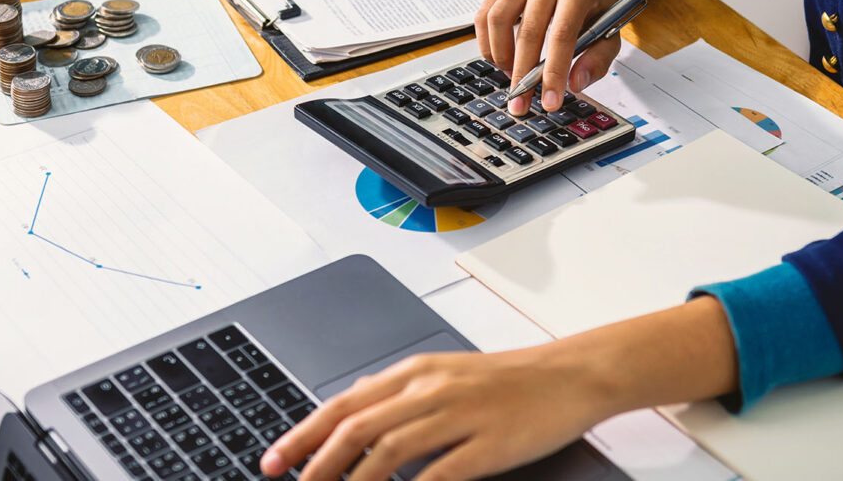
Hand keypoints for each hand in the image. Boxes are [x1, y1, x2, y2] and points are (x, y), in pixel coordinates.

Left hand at [260, 345, 618, 480]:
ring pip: (388, 452)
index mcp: (416, 372)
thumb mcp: (446, 371)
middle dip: (314, 463)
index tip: (275, 461)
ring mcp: (459, 416)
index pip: (344, 404)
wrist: (568, 375)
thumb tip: (355, 403)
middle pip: (356, 428)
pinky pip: (438, 475)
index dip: (303, 434)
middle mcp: (430, 389)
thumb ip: (399, 390)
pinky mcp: (486, 445)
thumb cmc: (509, 378)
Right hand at [474, 0, 645, 115]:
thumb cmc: (594, 8)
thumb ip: (597, 60)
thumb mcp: (609, 33)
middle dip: (522, 75)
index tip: (550, 102)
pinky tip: (500, 58)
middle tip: (521, 103)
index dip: (554, 73)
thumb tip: (574, 83)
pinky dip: (487, 44)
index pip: (561, 35)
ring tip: (512, 76)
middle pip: (528, 32)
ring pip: (497, 22)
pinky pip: (483, 17)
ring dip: (502, 57)